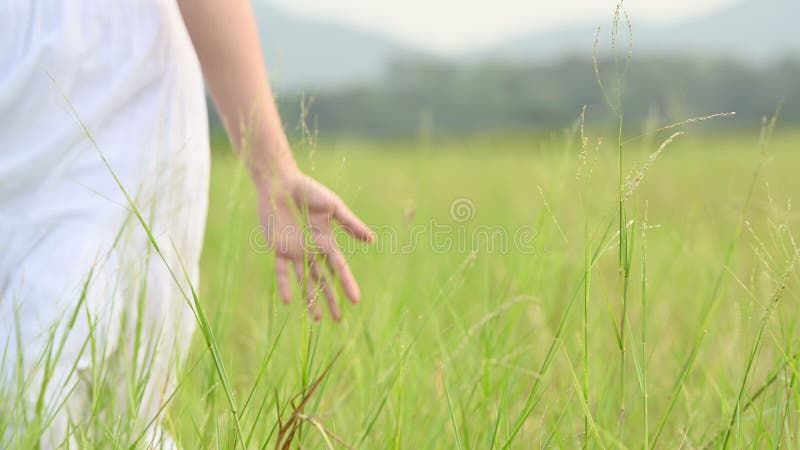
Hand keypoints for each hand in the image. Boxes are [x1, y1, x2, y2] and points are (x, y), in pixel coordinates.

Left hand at [257, 170, 374, 320]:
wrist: (280, 182)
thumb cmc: (308, 190)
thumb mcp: (333, 206)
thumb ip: (350, 223)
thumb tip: (372, 240)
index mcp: (327, 241)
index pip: (339, 268)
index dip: (348, 284)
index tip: (356, 301)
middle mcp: (312, 250)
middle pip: (323, 280)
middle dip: (331, 300)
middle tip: (339, 320)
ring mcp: (294, 251)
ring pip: (304, 280)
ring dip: (310, 299)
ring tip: (316, 320)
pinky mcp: (277, 248)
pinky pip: (281, 271)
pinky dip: (284, 285)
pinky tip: (289, 302)